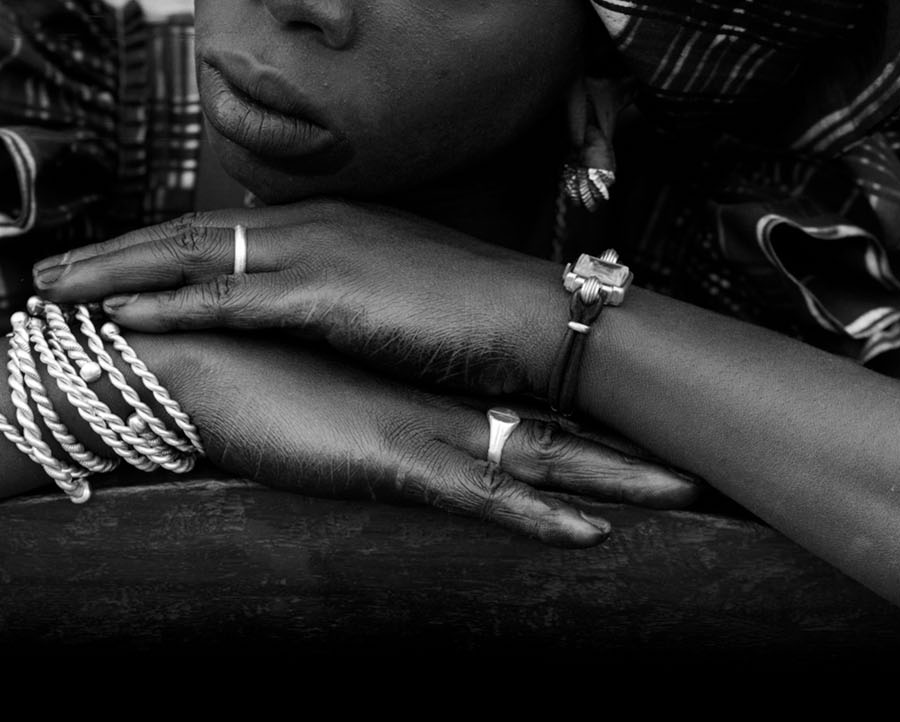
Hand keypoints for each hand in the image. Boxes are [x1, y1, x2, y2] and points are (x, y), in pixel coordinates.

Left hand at [32, 202, 567, 398]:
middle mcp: (305, 222)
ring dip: (111, 274)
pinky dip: (164, 305)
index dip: (148, 247)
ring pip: (187, 260)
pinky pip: (224, 301)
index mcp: (319, 220)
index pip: (213, 230)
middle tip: (42, 274)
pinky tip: (116, 316)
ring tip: (50, 294)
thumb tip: (301, 307)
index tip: (96, 264)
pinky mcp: (322, 295)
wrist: (528, 317)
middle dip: (108, 252)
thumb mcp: (388, 291)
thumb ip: (336, 290)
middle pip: (182, 235)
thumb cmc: (467, 314)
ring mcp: (311, 253)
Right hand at [148, 331, 698, 545]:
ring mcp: (422, 430)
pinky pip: (480, 497)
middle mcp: (438, 406)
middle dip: (631, 454)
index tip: (651, 440)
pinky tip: (586, 536)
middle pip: (554, 429)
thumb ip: (358, 421)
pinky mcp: (392, 457)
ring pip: (538, 458)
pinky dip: (536, 518)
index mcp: (427, 397)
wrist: (194, 363)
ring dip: (613, 481)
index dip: (590, 427)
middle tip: (705, 469)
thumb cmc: (249, 384)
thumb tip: (381, 434)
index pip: (525, 411)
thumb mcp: (321, 412)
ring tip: (683, 493)